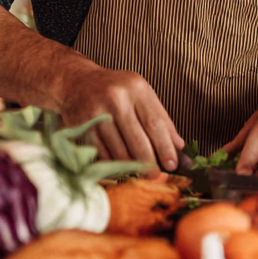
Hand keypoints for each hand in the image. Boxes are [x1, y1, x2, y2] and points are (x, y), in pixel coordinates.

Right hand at [55, 67, 183, 170]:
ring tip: (140, 173)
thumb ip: (161, 118)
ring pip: (119, 151)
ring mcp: (97, 114)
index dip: (165, 147)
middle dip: (150, 163)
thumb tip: (179, 146)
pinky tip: (121, 168)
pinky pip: (102, 154)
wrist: (78, 82)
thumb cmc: (117, 90)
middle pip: (138, 140)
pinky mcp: (82, 128)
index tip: (173, 164)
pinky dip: (114, 164)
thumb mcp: (142, 95)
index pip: (155, 124)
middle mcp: (117, 99)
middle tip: (156, 176)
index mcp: (137, 88)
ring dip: (132, 167)